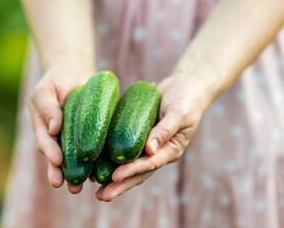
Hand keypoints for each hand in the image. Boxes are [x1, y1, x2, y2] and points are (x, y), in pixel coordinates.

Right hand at [28, 63, 93, 193]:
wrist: (72, 74)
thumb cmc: (56, 81)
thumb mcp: (45, 90)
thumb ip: (47, 107)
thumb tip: (54, 128)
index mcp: (44, 129)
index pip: (46, 143)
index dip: (51, 153)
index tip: (57, 162)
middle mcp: (58, 138)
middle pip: (60, 159)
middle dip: (64, 174)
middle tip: (71, 188)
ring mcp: (73, 138)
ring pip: (76, 159)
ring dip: (81, 174)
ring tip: (86, 188)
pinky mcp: (89, 134)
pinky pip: (93, 148)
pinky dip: (96, 161)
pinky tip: (102, 172)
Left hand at [96, 75, 211, 201]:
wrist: (185, 87)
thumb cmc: (185, 99)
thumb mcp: (178, 113)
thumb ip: (165, 130)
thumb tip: (149, 150)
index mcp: (171, 150)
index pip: (150, 164)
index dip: (133, 171)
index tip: (115, 177)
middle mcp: (158, 152)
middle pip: (138, 173)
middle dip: (120, 185)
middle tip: (101, 196)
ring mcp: (148, 147)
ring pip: (130, 166)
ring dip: (115, 179)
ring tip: (97, 191)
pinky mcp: (139, 137)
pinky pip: (125, 151)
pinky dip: (113, 160)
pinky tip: (98, 167)